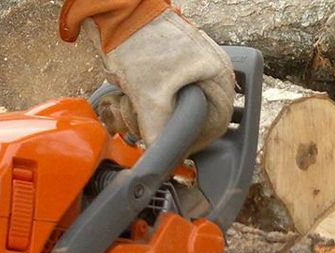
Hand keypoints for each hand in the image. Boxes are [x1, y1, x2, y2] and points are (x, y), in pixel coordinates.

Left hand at [97, 11, 234, 153]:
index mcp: (217, 74)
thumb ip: (158, 130)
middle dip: (166, 125)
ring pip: (175, 109)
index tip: (175, 150)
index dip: (196, 141)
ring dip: (150, 115)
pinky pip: (162, 97)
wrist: (117, 15)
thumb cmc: (140, 40)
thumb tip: (159, 155)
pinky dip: (145, 102)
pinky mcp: (170, 68)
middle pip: (194, 118)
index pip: (217, 122)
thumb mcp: (150, 95)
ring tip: (132, 104)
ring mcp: (189, 69)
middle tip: (146, 125)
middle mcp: (208, 71)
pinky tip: (130, 95)